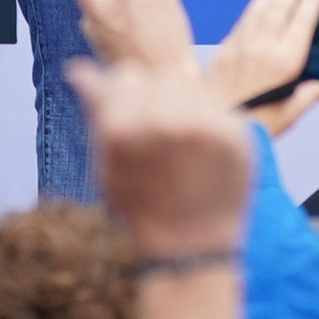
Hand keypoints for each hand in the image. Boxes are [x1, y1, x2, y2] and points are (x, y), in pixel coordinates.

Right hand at [68, 56, 254, 258]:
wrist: (192, 248)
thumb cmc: (141, 207)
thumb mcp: (106, 163)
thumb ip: (96, 111)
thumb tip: (80, 70)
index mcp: (125, 130)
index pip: (125, 76)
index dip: (122, 93)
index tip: (125, 114)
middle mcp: (167, 123)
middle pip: (156, 76)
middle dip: (150, 95)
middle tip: (153, 127)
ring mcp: (207, 128)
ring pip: (187, 84)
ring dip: (177, 100)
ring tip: (177, 136)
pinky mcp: (237, 136)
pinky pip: (216, 102)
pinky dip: (205, 114)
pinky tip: (199, 144)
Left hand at [205, 0, 318, 129]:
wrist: (214, 126)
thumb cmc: (252, 125)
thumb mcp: (289, 114)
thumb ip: (309, 96)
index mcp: (284, 65)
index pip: (302, 23)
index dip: (311, 1)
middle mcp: (263, 50)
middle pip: (281, 8)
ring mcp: (242, 46)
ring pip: (261, 9)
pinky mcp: (226, 48)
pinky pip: (244, 18)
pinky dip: (256, 4)